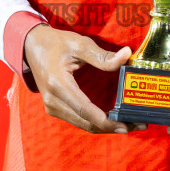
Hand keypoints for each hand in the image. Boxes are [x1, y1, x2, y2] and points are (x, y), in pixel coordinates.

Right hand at [23, 24, 143, 133]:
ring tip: (129, 124)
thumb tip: (126, 56)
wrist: (31, 46)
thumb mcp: (79, 44)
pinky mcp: (55, 108)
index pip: (85, 110)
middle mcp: (53, 101)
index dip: (106, 121)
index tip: (126, 125)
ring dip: (106, 127)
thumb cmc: (55, 43)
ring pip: (83, 124)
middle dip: (112, 127)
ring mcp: (52, 107)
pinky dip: (96, 122)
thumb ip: (102, 55)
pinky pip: (78, 120)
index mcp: (58, 84)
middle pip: (86, 123)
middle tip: (137, 124)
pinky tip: (112, 119)